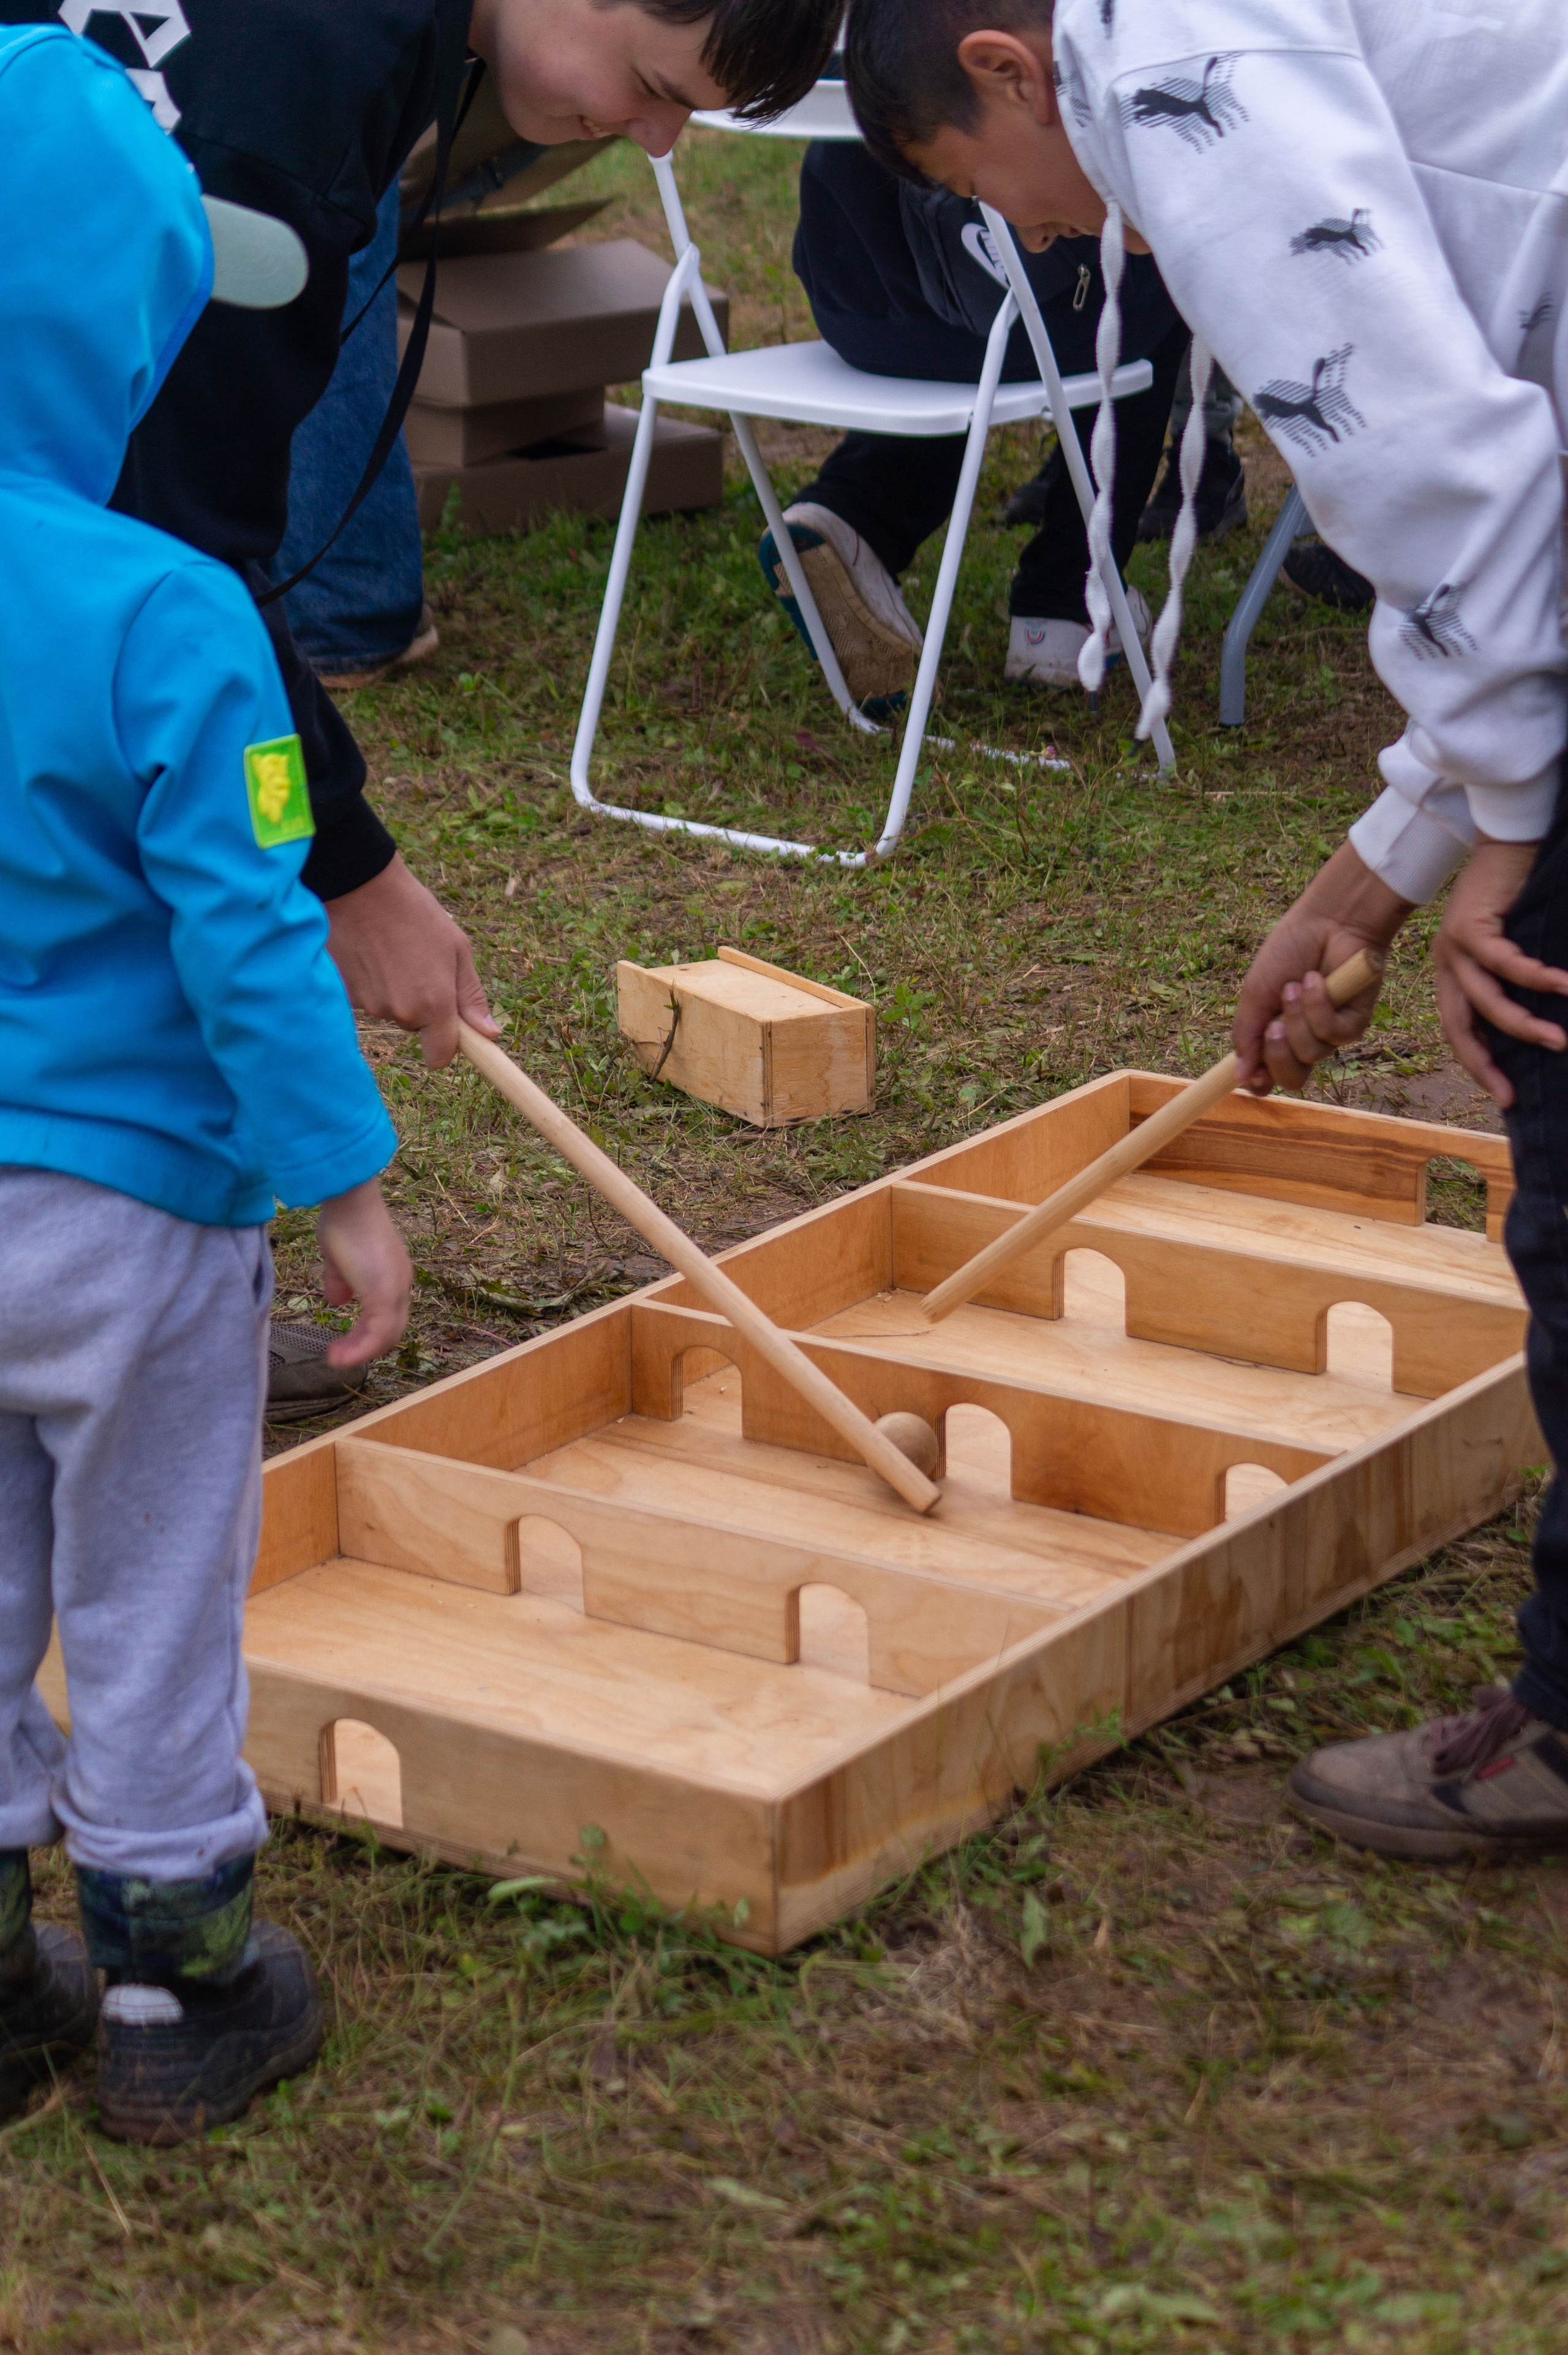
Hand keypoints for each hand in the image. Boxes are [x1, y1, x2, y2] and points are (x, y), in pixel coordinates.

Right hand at [316, 1178, 412, 1366]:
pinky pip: (376, 1333)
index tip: (343, 1342)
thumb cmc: (343, 1221)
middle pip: (390, 1329)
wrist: (350, 1202)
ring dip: (360, 1352)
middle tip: (337, 1355)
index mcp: (392, 1275)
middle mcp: (400, 1284)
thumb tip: (337, 1301)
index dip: (367, 1333)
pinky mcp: (384, 1294)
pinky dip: (360, 1350)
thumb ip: (340, 1280)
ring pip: (386, 1335)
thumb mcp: (337, 1257)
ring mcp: (395, 1289)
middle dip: (364, 1346)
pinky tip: (340, 1356)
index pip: (387, 1315)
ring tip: (335, 1359)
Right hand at [326, 853, 499, 1068]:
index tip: (448, 1027)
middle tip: (418, 963)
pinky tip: (370, 952)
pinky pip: (366, 997)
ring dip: (394, 990)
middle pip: (415, 1027)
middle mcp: (400, 1011)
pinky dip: (370, 981)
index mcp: (434, 1004)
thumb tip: (490, 1034)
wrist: (359, 884)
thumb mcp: (457, 948)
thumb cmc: (415, 912)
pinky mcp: (344, 993)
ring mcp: (368, 1004)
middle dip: (421, 1006)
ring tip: (392, 950)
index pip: (439, 1057)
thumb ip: (471, 996)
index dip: (445, 1044)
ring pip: (390, 1010)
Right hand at [1234, 841, 1410, 1094]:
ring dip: (1297, 1019)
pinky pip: (1333, 1035)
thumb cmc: (1289, 951)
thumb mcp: (1256, 994)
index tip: (1251, 1074)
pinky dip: (1319, 1008)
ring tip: (1296, 986)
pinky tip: (1317, 981)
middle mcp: (1304, 1038)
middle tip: (1273, 1026)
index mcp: (1277, 1034)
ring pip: (1311, 1055)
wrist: (1327, 921)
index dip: (1260, 1082)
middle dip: (1277, 1054)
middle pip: (1292, 1078)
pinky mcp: (1354, 1022)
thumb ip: (1246, 1035)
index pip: (1269, 1076)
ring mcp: (1330, 1032)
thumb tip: (1240, 1075)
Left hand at [1433, 836, 1566, 1106]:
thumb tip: (1543, 1022)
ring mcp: (1454, 946)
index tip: (1505, 1094)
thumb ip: (1517, 984)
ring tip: (1559, 1042)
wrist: (1507, 842)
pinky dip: (1535, 978)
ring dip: (1523, 1025)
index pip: (1460, 1030)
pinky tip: (1564, 987)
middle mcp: (1446, 965)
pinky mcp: (1470, 926)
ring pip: (1487, 1000)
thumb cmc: (1515, 897)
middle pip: (1461, 1027)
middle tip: (1513, 1095)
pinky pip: (1505, 963)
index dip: (1479, 1064)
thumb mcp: (1512, 948)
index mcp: (1452, 974)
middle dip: (1486, 1064)